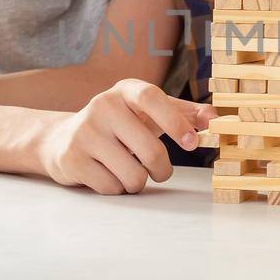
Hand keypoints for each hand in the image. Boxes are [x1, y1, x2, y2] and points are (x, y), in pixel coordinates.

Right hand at [40, 79, 216, 194]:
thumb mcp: (149, 113)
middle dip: (162, 169)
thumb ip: (185, 114)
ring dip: (138, 181)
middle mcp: (102, 105)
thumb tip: (216, 119)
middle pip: (150, 150)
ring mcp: (85, 132)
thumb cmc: (119, 125)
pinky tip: (107, 174)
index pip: (152, 98)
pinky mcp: (72, 159)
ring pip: (132, 175)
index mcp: (125, 90)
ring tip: (128, 170)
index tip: (193, 143)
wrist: (63, 139)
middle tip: (159, 171)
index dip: (176, 121)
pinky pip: (112, 188)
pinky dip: (117, 188)